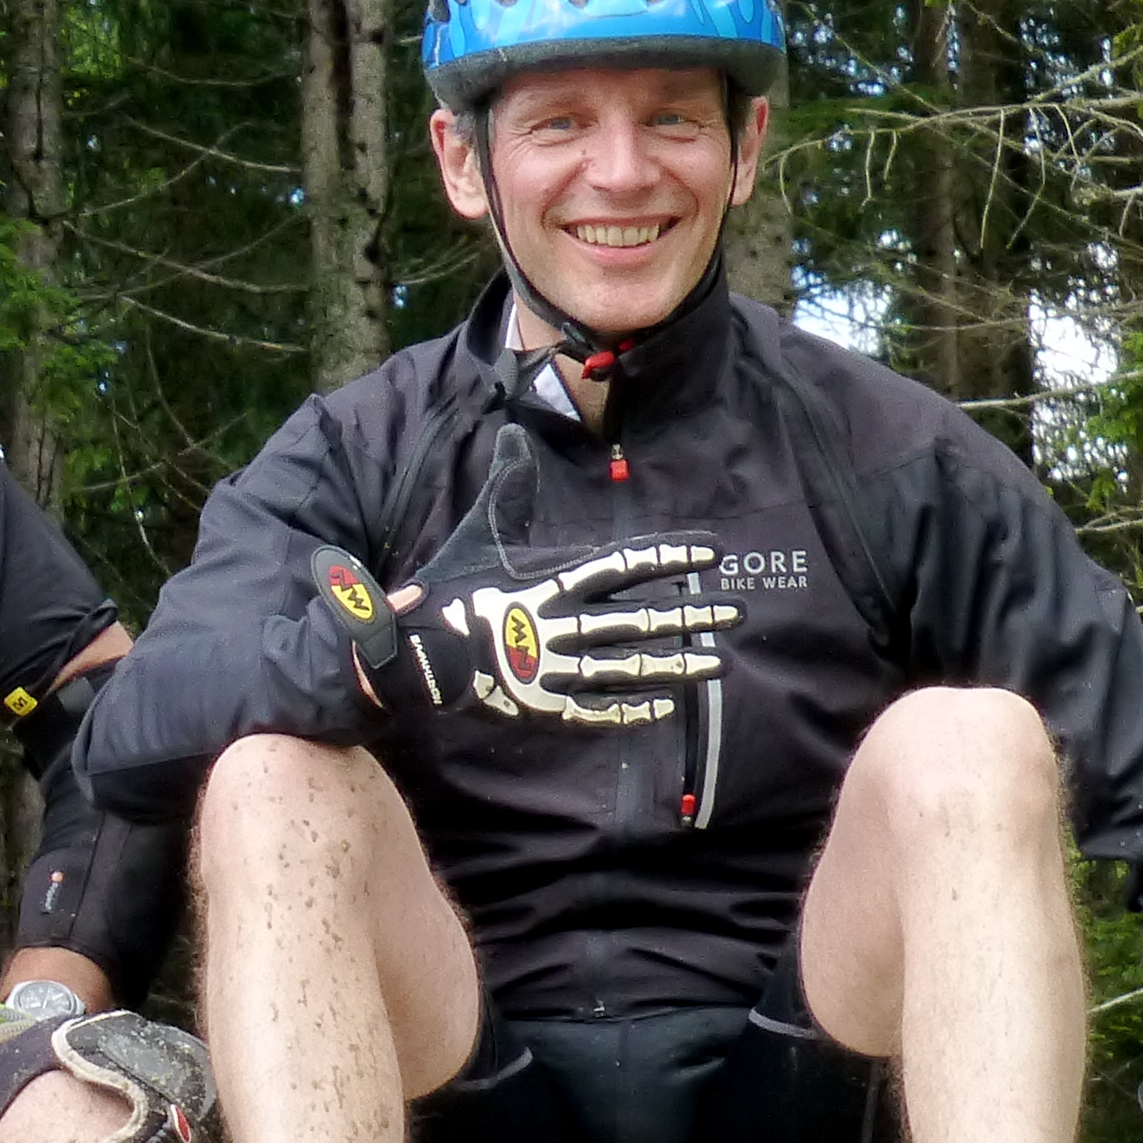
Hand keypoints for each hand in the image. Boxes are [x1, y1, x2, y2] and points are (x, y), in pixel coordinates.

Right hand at [314, 423, 739, 729]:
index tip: (713, 552)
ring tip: (719, 662)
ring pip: (629, 667)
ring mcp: (551, 670)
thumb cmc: (447, 586)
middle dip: (693, 615)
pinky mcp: (540, 706)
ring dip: (678, 664)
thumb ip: (508, 486)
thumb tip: (514, 431)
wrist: (404, 652)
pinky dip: (632, 709)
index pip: (625, 564)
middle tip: (738, 612)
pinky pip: (597, 711)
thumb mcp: (478, 531)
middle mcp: (558, 625)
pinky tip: (665, 704)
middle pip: (640, 619)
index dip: (670, 556)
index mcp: (551, 579)